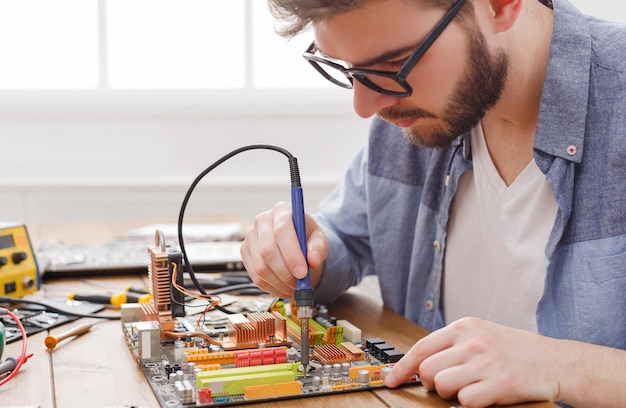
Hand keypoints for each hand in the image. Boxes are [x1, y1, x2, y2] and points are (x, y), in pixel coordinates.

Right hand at [240, 201, 327, 298]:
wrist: (294, 239)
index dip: (291, 255)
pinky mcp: (245, 252)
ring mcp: (250, 236)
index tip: (302, 273)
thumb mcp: (319, 238)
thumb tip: (313, 261)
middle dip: (285, 273)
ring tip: (294, 288)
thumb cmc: (306, 236)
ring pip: (260, 267)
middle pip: (268, 251)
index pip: (282, 231)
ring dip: (279, 283)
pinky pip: (255, 276)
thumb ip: (318, 248)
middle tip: (299, 285)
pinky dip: (271, 287)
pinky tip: (284, 288)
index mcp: (281, 210)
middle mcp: (262, 221)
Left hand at [385, 317, 559, 406]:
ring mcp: (487, 361)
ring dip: (452, 394)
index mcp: (465, 327)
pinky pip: (466, 401)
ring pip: (443, 385)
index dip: (402, 368)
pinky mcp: (501, 382)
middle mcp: (473, 341)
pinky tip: (485, 395)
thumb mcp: (482, 335)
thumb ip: (452, 346)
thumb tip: (419, 365)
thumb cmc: (517, 350)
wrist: (557, 362)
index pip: (421, 348)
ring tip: (470, 389)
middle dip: (434, 384)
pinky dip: (471, 403)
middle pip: (428, 370)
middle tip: (449, 386)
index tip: (392, 380)